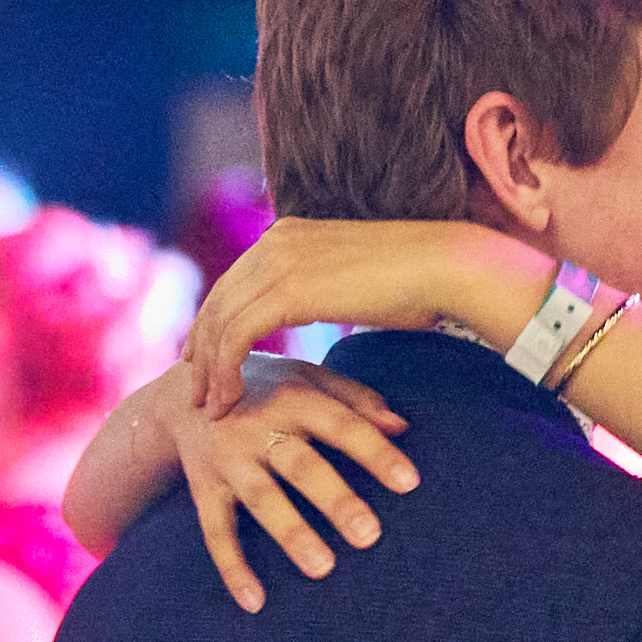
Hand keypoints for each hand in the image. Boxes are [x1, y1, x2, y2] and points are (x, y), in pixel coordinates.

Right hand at [179, 356, 419, 612]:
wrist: (182, 395)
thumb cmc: (267, 389)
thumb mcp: (308, 378)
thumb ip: (356, 399)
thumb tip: (403, 426)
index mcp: (293, 397)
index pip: (341, 424)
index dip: (374, 452)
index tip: (409, 483)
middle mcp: (258, 427)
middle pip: (300, 465)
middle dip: (334, 499)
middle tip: (369, 535)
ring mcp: (228, 459)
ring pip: (261, 499)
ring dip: (291, 533)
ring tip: (322, 568)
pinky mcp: (204, 487)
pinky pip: (215, 530)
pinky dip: (232, 567)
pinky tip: (255, 602)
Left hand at [183, 219, 516, 415]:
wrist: (445, 268)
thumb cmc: (417, 283)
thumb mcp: (354, 281)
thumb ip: (323, 289)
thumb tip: (317, 306)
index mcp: (288, 233)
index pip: (234, 283)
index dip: (214, 326)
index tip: (207, 364)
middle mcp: (275, 240)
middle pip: (218, 301)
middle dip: (200, 350)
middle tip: (195, 393)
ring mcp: (277, 261)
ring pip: (219, 322)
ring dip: (208, 370)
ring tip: (209, 408)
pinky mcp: (285, 290)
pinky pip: (235, 336)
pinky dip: (224, 372)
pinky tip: (229, 400)